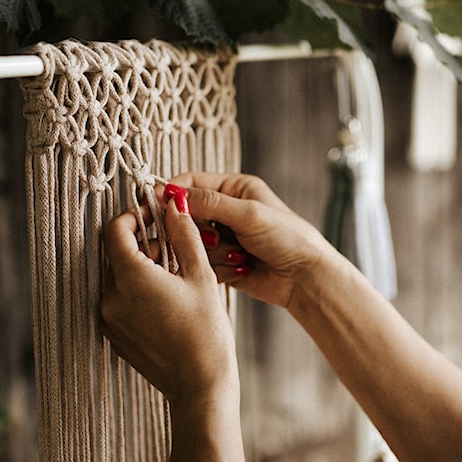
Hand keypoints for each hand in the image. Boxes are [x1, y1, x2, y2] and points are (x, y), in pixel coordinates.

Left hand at [101, 193, 239, 410]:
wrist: (200, 386)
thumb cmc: (206, 334)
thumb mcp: (200, 276)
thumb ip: (184, 234)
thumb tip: (174, 205)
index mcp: (129, 277)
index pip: (114, 230)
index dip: (132, 216)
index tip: (152, 215)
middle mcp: (110, 297)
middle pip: (116, 254)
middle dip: (143, 244)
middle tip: (175, 249)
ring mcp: (109, 319)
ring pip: (118, 277)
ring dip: (141, 268)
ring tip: (175, 277)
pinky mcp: (114, 335)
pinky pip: (119, 300)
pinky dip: (137, 291)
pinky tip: (167, 299)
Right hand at [164, 172, 332, 309]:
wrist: (305, 278)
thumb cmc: (288, 238)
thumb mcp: (249, 214)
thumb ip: (210, 203)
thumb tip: (173, 194)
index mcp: (235, 188)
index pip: (191, 183)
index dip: (172, 194)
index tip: (156, 206)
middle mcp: (227, 210)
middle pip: (187, 215)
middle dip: (198, 230)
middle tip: (216, 238)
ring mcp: (224, 237)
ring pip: (193, 241)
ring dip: (213, 252)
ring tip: (239, 255)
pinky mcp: (222, 262)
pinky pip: (202, 263)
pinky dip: (218, 267)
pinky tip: (241, 268)